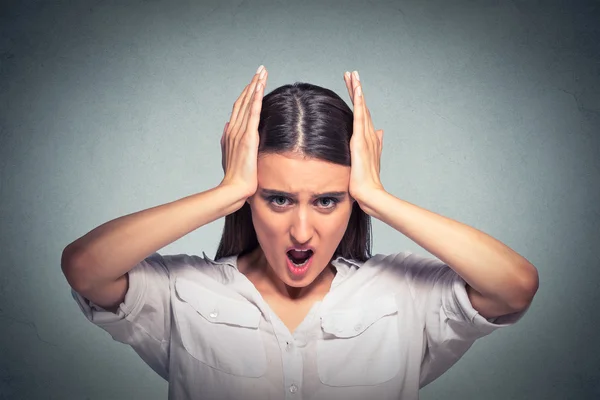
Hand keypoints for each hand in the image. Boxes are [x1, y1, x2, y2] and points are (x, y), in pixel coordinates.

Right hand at [220, 65, 267, 196]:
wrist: (233, 190)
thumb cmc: (235, 178)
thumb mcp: (230, 156)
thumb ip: (228, 140)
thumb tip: (227, 125)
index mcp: (231, 133)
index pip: (240, 108)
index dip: (247, 93)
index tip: (255, 80)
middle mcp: (234, 129)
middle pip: (243, 100)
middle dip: (252, 83)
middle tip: (261, 69)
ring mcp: (240, 132)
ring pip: (247, 103)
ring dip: (255, 86)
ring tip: (262, 72)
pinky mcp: (247, 137)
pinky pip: (252, 113)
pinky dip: (255, 98)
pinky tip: (259, 87)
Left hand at [343, 70, 384, 202]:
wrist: (369, 194)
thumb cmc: (365, 183)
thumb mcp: (367, 162)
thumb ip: (375, 146)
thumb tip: (381, 132)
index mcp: (367, 139)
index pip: (362, 115)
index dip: (358, 100)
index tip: (353, 86)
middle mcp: (369, 135)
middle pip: (362, 107)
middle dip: (356, 89)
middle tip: (351, 73)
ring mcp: (366, 136)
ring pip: (362, 108)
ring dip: (357, 90)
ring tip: (352, 75)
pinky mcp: (361, 140)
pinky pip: (360, 117)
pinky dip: (360, 102)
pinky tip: (358, 90)